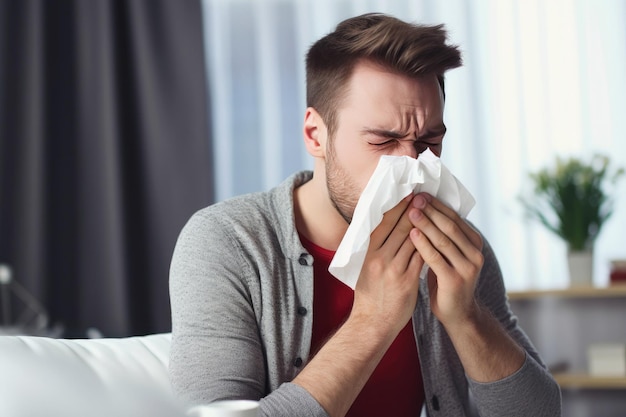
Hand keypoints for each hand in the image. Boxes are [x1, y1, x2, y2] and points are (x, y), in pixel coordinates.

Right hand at [351, 193, 423, 337]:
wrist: (372, 322)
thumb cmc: (369, 294)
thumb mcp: (365, 267)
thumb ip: (375, 249)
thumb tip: (384, 228)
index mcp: (368, 253)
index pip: (383, 224)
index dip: (396, 208)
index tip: (407, 195)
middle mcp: (380, 259)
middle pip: (399, 228)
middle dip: (412, 210)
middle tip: (422, 196)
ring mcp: (394, 270)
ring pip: (413, 240)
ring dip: (424, 224)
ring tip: (432, 212)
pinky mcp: (407, 281)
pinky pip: (421, 257)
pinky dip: (429, 245)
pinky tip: (437, 236)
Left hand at [408, 193, 483, 326]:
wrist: (457, 314)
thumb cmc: (448, 280)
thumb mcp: (450, 256)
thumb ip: (444, 237)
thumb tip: (426, 208)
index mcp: (474, 244)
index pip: (454, 219)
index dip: (437, 205)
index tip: (421, 194)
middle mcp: (475, 253)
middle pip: (450, 226)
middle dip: (431, 210)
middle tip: (415, 198)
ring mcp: (467, 267)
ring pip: (443, 240)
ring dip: (426, 223)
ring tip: (411, 211)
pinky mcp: (455, 280)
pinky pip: (436, 258)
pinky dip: (423, 244)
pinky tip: (412, 234)